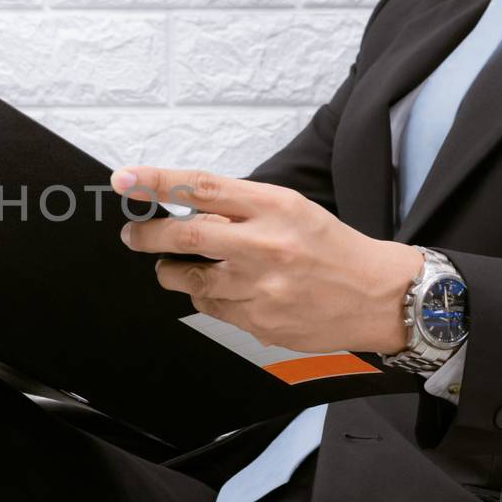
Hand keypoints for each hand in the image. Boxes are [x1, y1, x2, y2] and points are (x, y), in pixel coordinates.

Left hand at [112, 166, 421, 354]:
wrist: (377, 296)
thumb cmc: (332, 248)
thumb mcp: (290, 208)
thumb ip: (239, 207)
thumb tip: (185, 208)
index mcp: (274, 208)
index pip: (202, 187)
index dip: (156, 182)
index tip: (124, 179)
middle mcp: (265, 246)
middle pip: (186, 236)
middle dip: (147, 235)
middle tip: (132, 234)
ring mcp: (261, 288)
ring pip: (189, 280)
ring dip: (172, 271)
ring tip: (174, 265)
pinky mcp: (259, 322)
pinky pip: (211, 308)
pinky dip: (205, 296)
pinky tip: (222, 289)